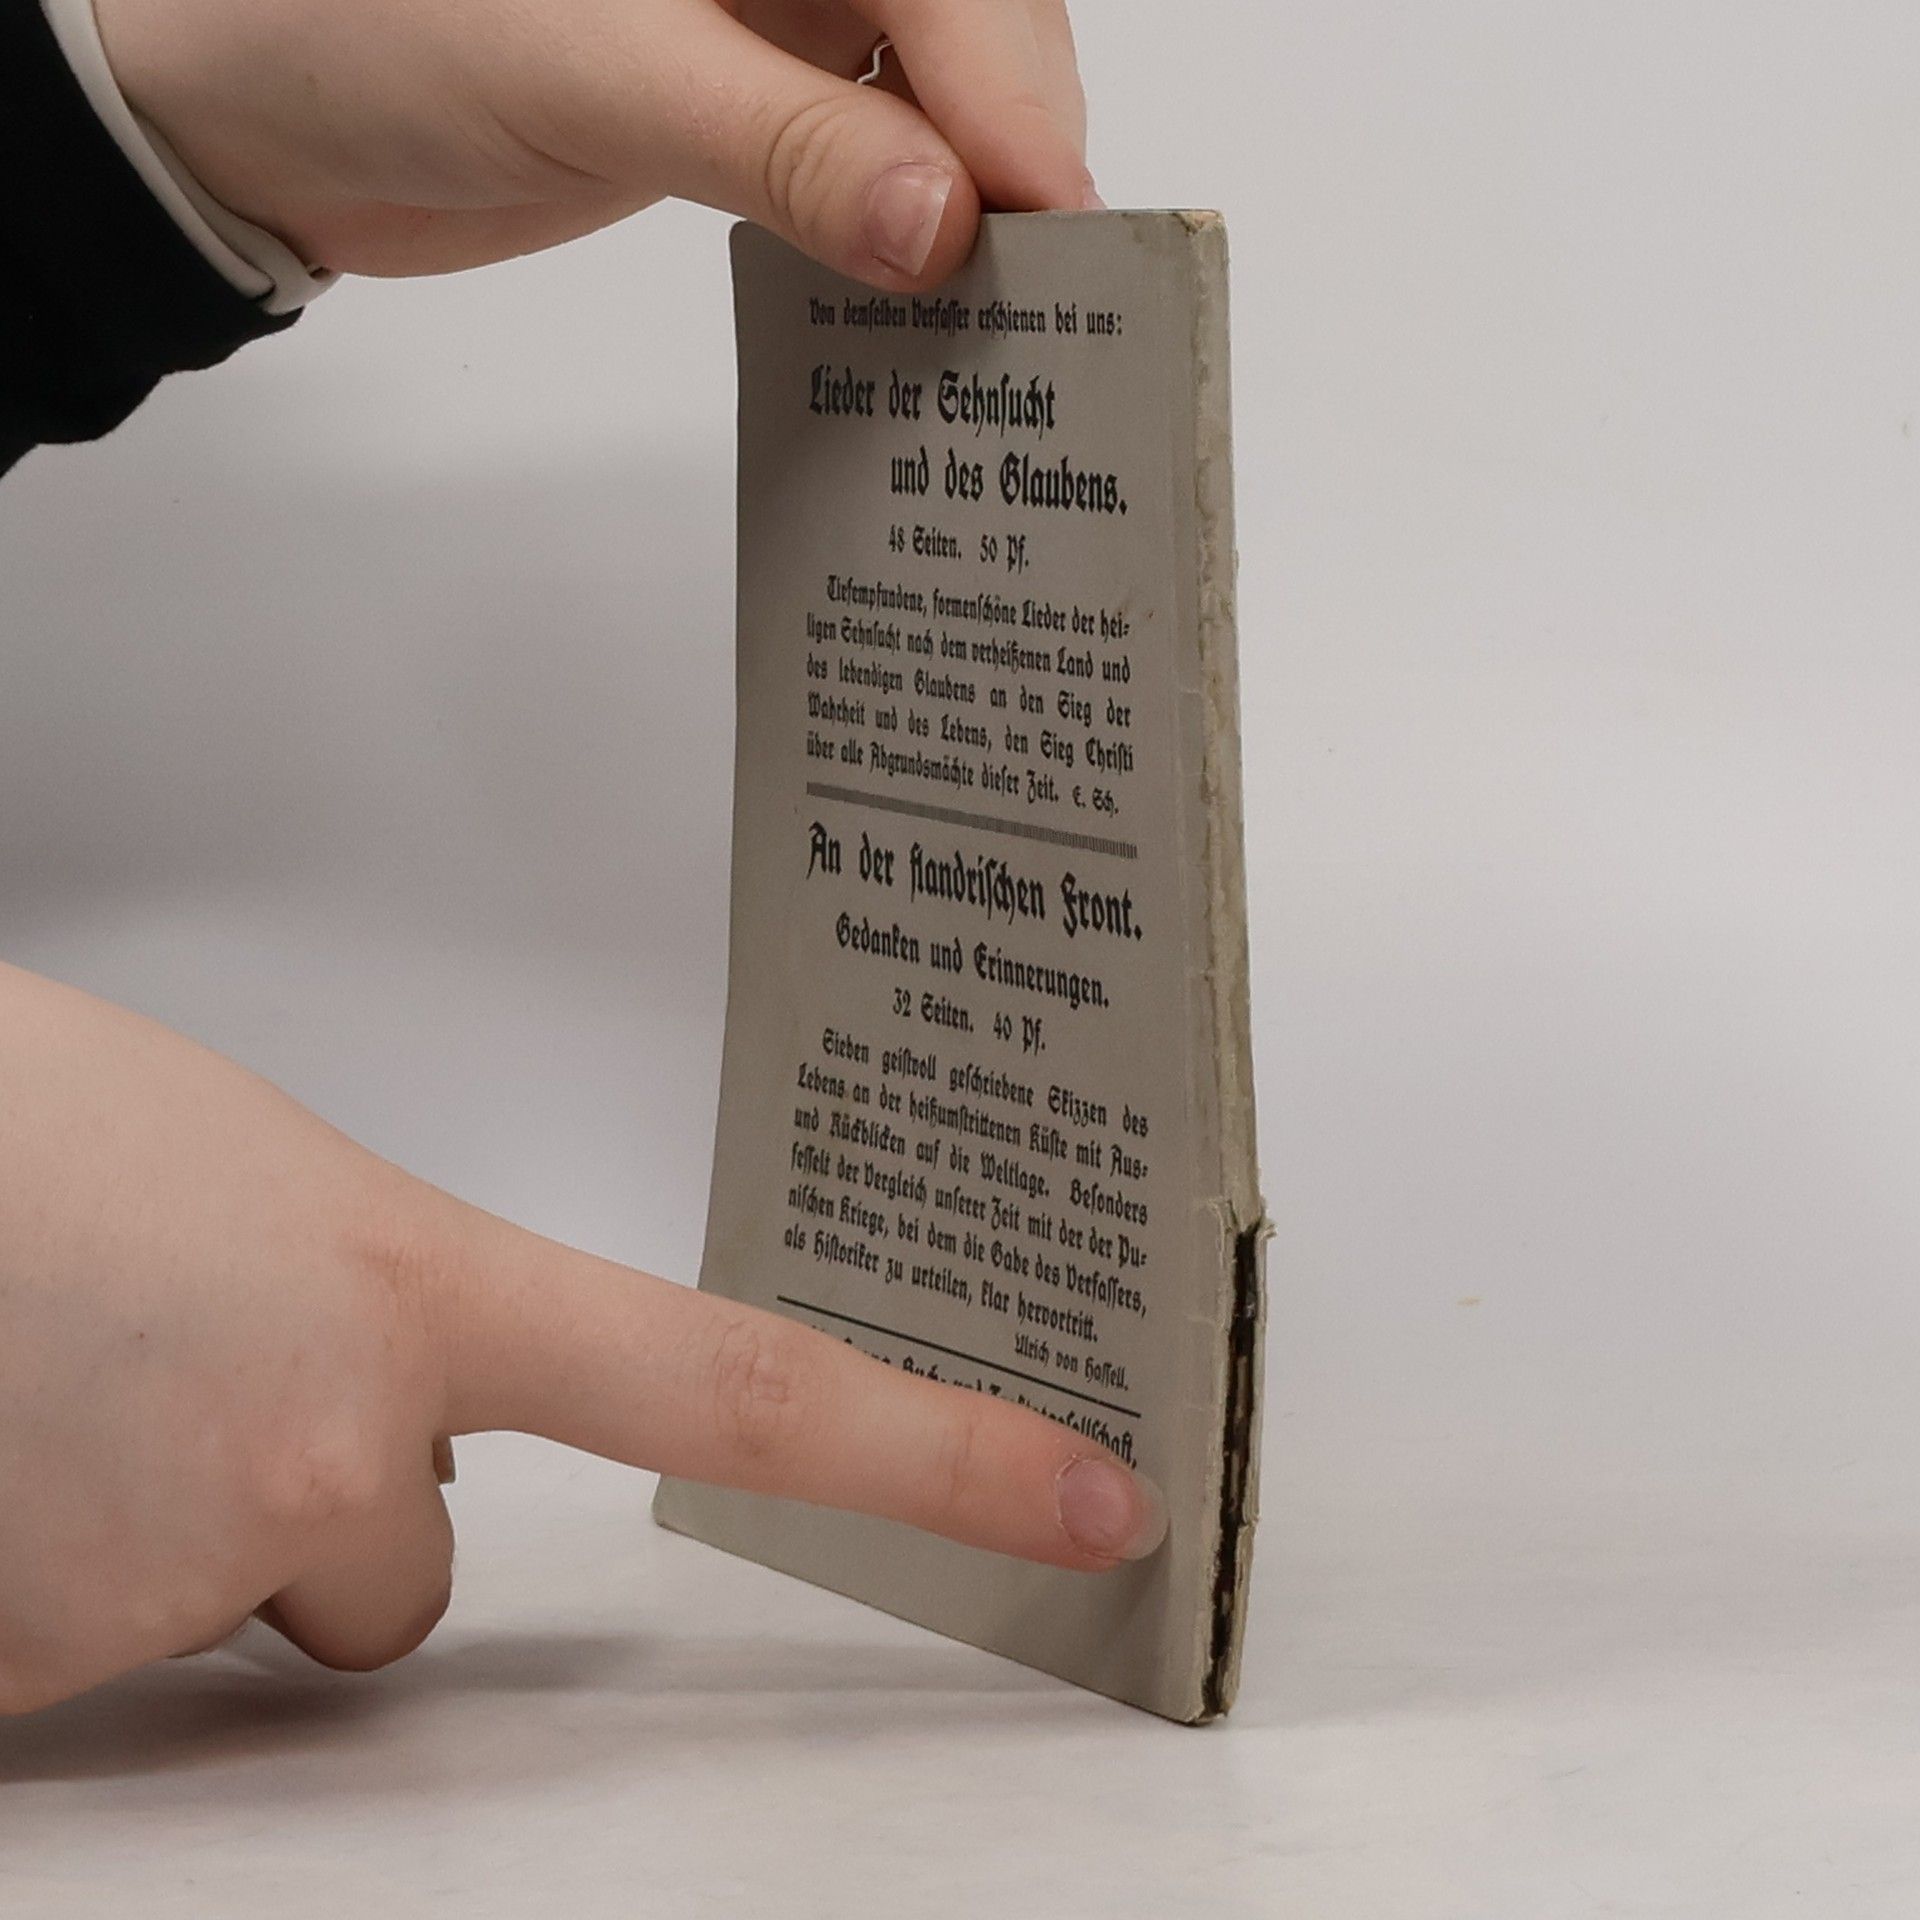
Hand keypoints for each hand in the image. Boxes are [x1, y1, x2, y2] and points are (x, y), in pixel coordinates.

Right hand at [0, 963, 1164, 1714]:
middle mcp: (332, 1447)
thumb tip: (403, 1425)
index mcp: (416, 1287)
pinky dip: (67, 1581)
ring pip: (262, 1614)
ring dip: (182, 1542)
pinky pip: (110, 1655)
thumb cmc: (33, 1135)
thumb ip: (378, 1315)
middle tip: (172, 1374)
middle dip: (324, 1513)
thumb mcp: (269, 1193)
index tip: (1093, 1504)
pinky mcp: (43, 1664)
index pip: (745, 1394)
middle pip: (404, 1575)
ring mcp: (184, 1565)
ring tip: (69, 1393)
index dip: (940, 1458)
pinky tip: (11, 1452)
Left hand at [92, 0, 1095, 282]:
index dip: (1008, 81)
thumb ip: (779, 143)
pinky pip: (866, 147)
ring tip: (1007, 300)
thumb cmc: (378, 31)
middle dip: (1010, 139)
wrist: (261, 106)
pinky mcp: (747, 88)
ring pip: (931, 87)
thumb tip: (943, 226)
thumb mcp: (594, 74)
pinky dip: (902, 218)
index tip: (1051, 214)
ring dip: (972, 189)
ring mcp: (771, 4)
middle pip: (963, 18)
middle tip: (1053, 284)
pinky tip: (919, 283)